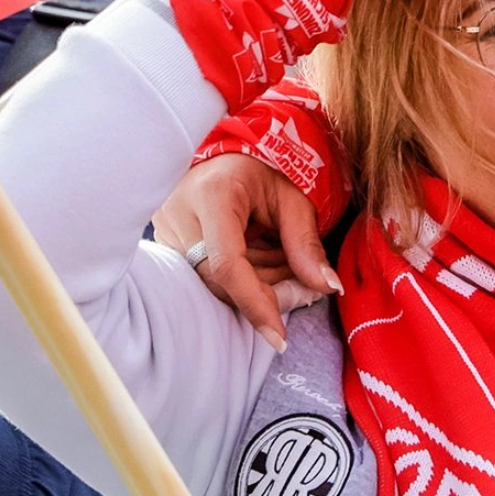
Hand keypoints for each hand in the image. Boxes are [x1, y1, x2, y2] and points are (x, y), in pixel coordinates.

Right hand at [153, 154, 335, 350]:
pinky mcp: (165, 243)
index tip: (279, 339)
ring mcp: (165, 230)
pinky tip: (258, 256)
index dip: (255, 304)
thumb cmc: (264, 171)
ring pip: (211, 284)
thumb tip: (329, 288)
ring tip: (279, 258)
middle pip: (220, 282)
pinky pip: (203, 276)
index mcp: (212, 195)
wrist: (226, 156)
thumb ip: (307, 245)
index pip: (228, 265)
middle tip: (300, 286)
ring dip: (254, 283)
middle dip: (265, 293)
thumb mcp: (294, 199)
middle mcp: (178, 214)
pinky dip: (239, 277)